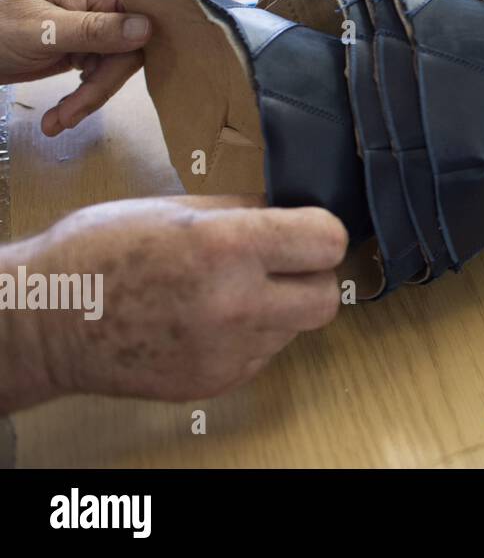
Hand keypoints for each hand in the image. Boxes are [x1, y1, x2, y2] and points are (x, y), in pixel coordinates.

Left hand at [0, 0, 151, 135]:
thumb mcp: (41, 30)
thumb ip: (94, 30)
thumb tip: (146, 28)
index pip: (141, 7)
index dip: (149, 35)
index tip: (151, 65)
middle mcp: (99, 2)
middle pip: (131, 46)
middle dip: (103, 84)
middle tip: (75, 110)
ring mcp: (92, 26)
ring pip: (116, 67)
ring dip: (89, 98)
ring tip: (60, 119)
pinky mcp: (84, 48)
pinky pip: (99, 76)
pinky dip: (81, 98)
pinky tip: (61, 113)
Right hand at [0, 195, 346, 412]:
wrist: (46, 321)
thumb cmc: (101, 251)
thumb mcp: (178, 209)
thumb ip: (247, 212)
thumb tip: (295, 212)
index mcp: (227, 247)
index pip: (329, 242)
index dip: (321, 233)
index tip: (305, 230)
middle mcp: (235, 304)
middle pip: (327, 297)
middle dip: (312, 278)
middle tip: (282, 264)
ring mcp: (227, 351)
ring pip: (296, 328)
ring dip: (280, 308)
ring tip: (231, 290)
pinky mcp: (216, 382)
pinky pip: (262, 354)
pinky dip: (250, 335)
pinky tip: (209, 319)